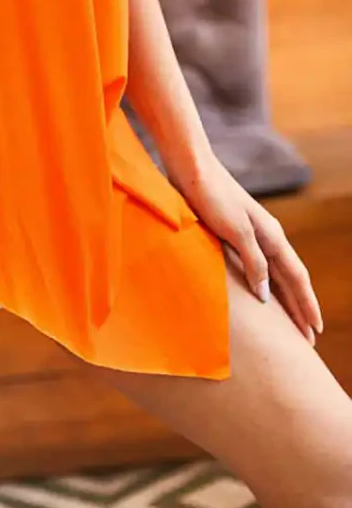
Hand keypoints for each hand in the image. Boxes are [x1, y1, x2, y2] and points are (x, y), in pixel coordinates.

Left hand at [166, 151, 323, 346]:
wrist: (191, 168)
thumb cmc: (212, 196)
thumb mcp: (236, 231)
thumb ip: (254, 262)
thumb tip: (266, 297)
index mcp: (272, 236)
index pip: (297, 278)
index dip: (307, 305)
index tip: (316, 331)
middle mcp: (266, 237)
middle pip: (289, 279)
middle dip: (300, 308)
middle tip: (308, 339)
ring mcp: (251, 235)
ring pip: (274, 274)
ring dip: (283, 299)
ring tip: (288, 324)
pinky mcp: (233, 233)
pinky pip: (256, 267)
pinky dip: (263, 285)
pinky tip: (258, 295)